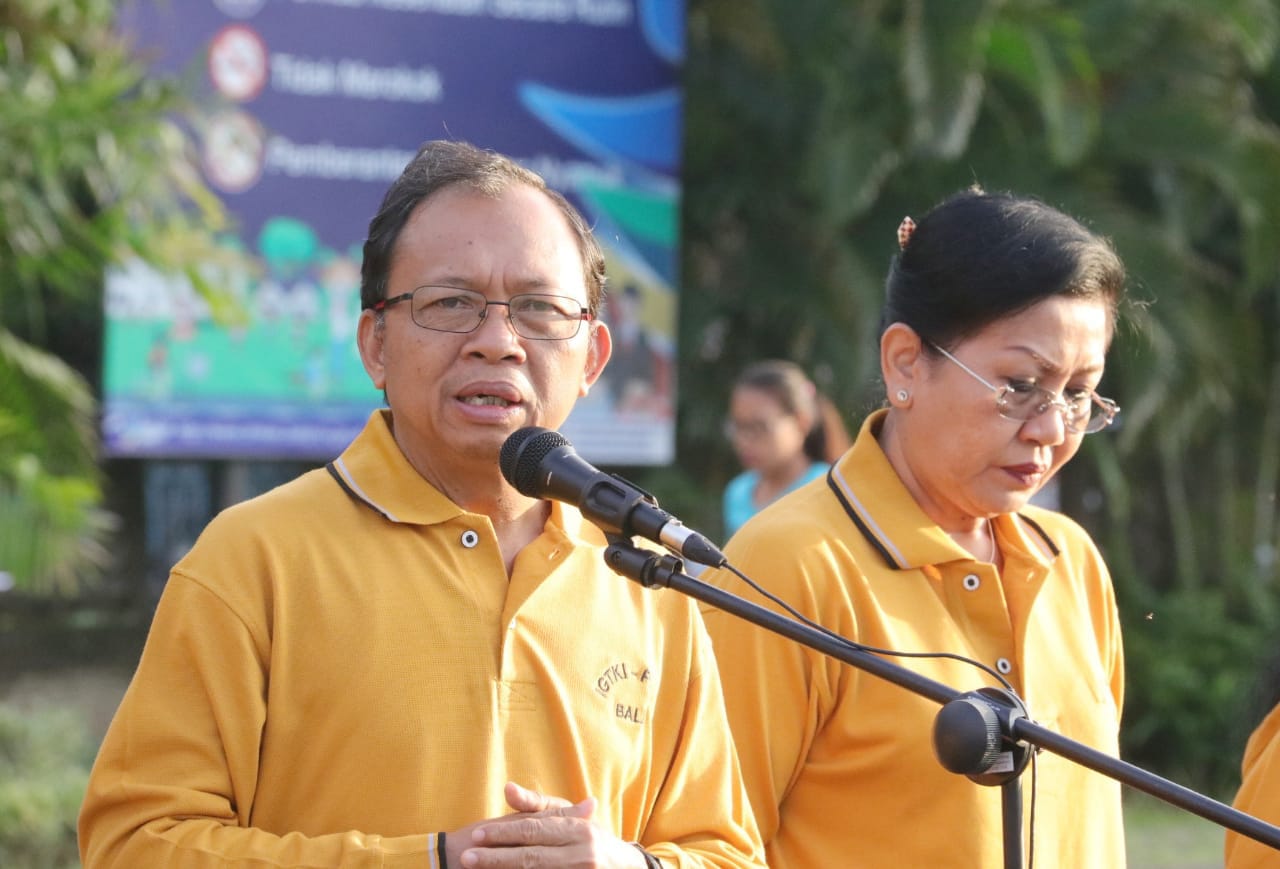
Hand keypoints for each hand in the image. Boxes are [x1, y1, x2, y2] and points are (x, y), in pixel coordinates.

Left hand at [448, 781, 647, 867]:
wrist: (622, 868)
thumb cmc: (586, 838)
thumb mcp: (566, 817)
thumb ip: (535, 805)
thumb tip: (506, 788)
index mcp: (578, 829)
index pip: (533, 830)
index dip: (503, 833)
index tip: (476, 836)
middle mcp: (582, 854)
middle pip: (531, 857)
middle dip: (495, 858)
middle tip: (467, 858)